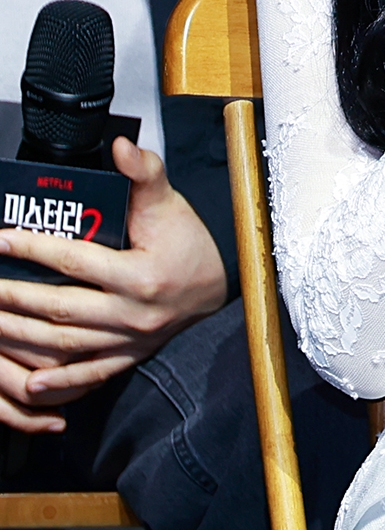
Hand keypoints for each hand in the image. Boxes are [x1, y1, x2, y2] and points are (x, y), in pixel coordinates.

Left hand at [0, 137, 227, 432]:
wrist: (219, 286)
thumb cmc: (190, 244)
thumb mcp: (170, 203)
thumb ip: (145, 173)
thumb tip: (122, 147)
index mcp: (142, 276)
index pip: (76, 261)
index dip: (34, 250)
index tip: (3, 240)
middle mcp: (134, 314)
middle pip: (61, 309)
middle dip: (14, 298)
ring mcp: (129, 341)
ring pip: (65, 345)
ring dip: (22, 336)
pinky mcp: (127, 357)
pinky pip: (88, 374)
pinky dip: (58, 382)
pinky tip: (30, 383)